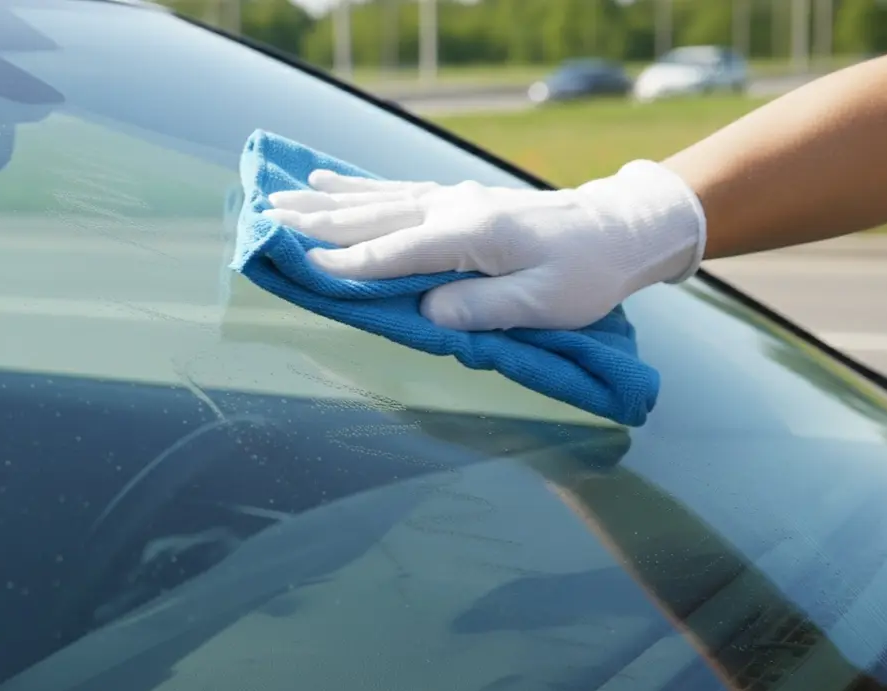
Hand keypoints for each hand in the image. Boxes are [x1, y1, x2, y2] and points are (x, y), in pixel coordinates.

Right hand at [264, 161, 706, 330]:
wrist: (615, 230)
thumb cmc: (583, 274)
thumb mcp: (542, 304)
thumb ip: (481, 309)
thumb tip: (425, 311)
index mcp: (471, 235)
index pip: (396, 251)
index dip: (350, 264)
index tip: (305, 266)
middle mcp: (454, 208)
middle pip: (375, 215)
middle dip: (320, 220)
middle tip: (270, 217)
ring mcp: (455, 198)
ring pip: (380, 197)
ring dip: (331, 199)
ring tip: (287, 195)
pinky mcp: (459, 198)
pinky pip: (398, 189)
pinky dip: (361, 187)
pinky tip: (334, 183)